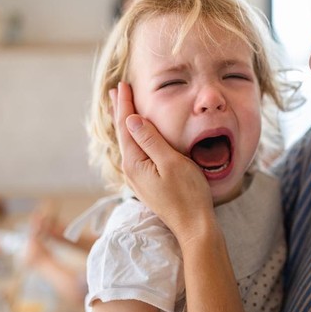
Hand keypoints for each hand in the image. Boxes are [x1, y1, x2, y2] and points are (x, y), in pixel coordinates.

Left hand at [111, 82, 216, 243]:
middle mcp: (132, 170)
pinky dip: (134, 138)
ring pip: (129, 144)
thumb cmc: (188, 194)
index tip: (122, 85)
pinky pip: (136, 153)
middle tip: (115, 90)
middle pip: (123, 134)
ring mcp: (139, 178)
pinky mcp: (148, 183)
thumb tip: (131, 119)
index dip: (125, 104)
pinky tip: (136, 137)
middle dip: (121, 111)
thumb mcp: (171, 162)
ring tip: (121, 108)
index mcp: (135, 163)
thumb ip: (151, 140)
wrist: (194, 226)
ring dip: (126, 123)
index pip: (127, 126)